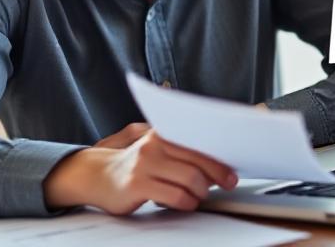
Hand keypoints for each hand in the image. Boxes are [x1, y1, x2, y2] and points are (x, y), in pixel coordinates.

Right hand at [43, 128, 237, 214]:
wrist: (99, 176)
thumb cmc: (138, 165)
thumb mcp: (160, 150)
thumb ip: (184, 151)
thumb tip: (221, 161)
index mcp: (162, 131)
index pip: (199, 141)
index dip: (220, 155)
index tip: (234, 167)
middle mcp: (153, 143)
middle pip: (198, 160)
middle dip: (218, 175)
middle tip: (228, 183)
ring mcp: (144, 163)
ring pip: (190, 178)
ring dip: (202, 191)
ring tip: (201, 194)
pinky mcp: (137, 184)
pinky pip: (175, 196)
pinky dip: (187, 202)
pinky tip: (187, 202)